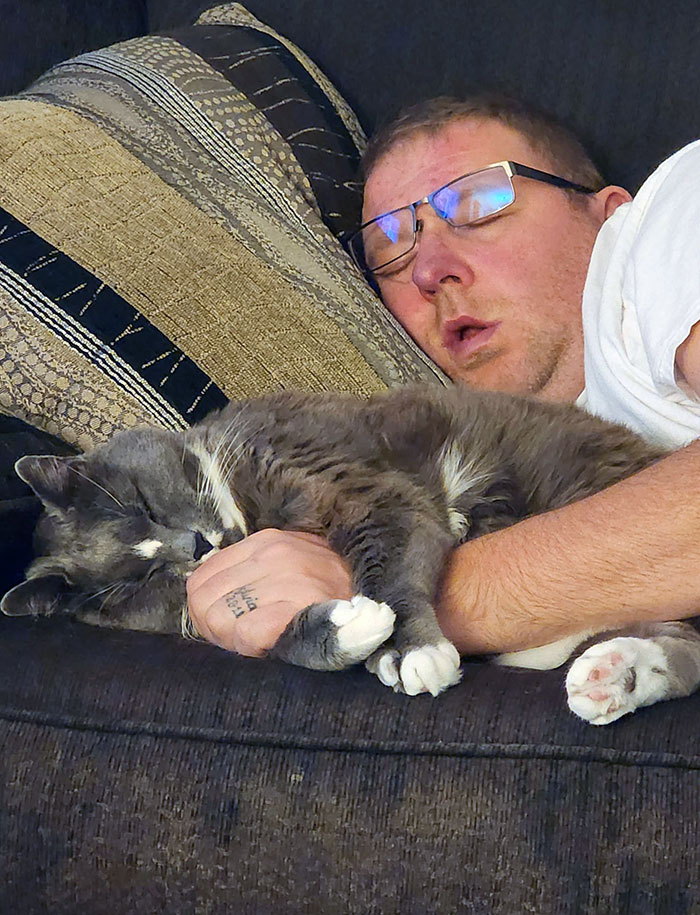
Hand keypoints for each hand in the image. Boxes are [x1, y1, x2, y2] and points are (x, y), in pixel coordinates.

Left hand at [185, 529, 352, 656]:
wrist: (384, 613)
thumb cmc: (332, 599)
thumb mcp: (291, 570)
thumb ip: (250, 576)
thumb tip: (203, 598)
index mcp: (267, 542)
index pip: (200, 580)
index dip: (209, 610)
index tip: (233, 625)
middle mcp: (275, 553)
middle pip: (203, 601)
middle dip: (218, 627)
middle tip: (248, 637)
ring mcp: (289, 579)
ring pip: (219, 618)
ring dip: (235, 639)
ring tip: (266, 640)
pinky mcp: (299, 608)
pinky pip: (244, 633)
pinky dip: (253, 646)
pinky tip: (276, 645)